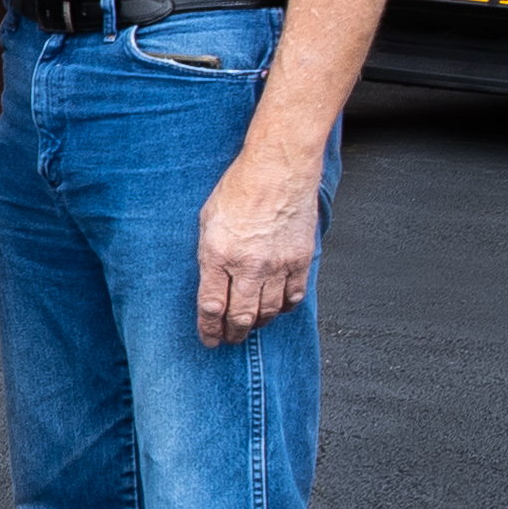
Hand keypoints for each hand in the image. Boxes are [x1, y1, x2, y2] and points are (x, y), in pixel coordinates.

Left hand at [195, 142, 322, 344]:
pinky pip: (293, 297)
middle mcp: (248, 265)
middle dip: (233, 334)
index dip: (208, 329)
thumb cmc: (240, 189)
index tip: (209, 339)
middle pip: (240, 317)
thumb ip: (208, 256)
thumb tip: (212, 285)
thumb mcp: (208, 221)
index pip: (211, 306)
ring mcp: (277, 265)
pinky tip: (276, 307)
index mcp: (218, 255)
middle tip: (229, 339)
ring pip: (268, 311)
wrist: (278, 169)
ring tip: (250, 324)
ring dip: (257, 323)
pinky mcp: (300, 260)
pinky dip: (283, 308)